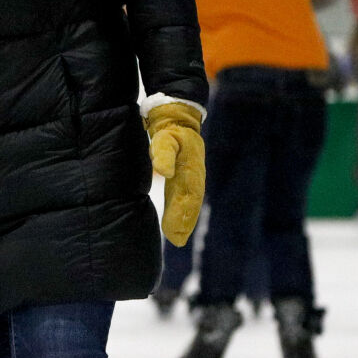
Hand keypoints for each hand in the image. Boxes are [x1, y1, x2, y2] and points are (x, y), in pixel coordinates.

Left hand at [145, 101, 204, 245]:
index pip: (187, 197)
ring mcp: (190, 176)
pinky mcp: (184, 175)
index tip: (175, 232)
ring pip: (189, 201)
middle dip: (184, 222)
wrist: (178, 116)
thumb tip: (164, 173)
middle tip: (177, 241)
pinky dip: (181, 210)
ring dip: (184, 219)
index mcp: (191, 170)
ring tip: (177, 238)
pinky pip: (185, 196)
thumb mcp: (165, 137)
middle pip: (190, 203)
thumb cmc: (170, 129)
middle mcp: (193, 176)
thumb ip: (163, 153)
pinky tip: (176, 222)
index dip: (181, 215)